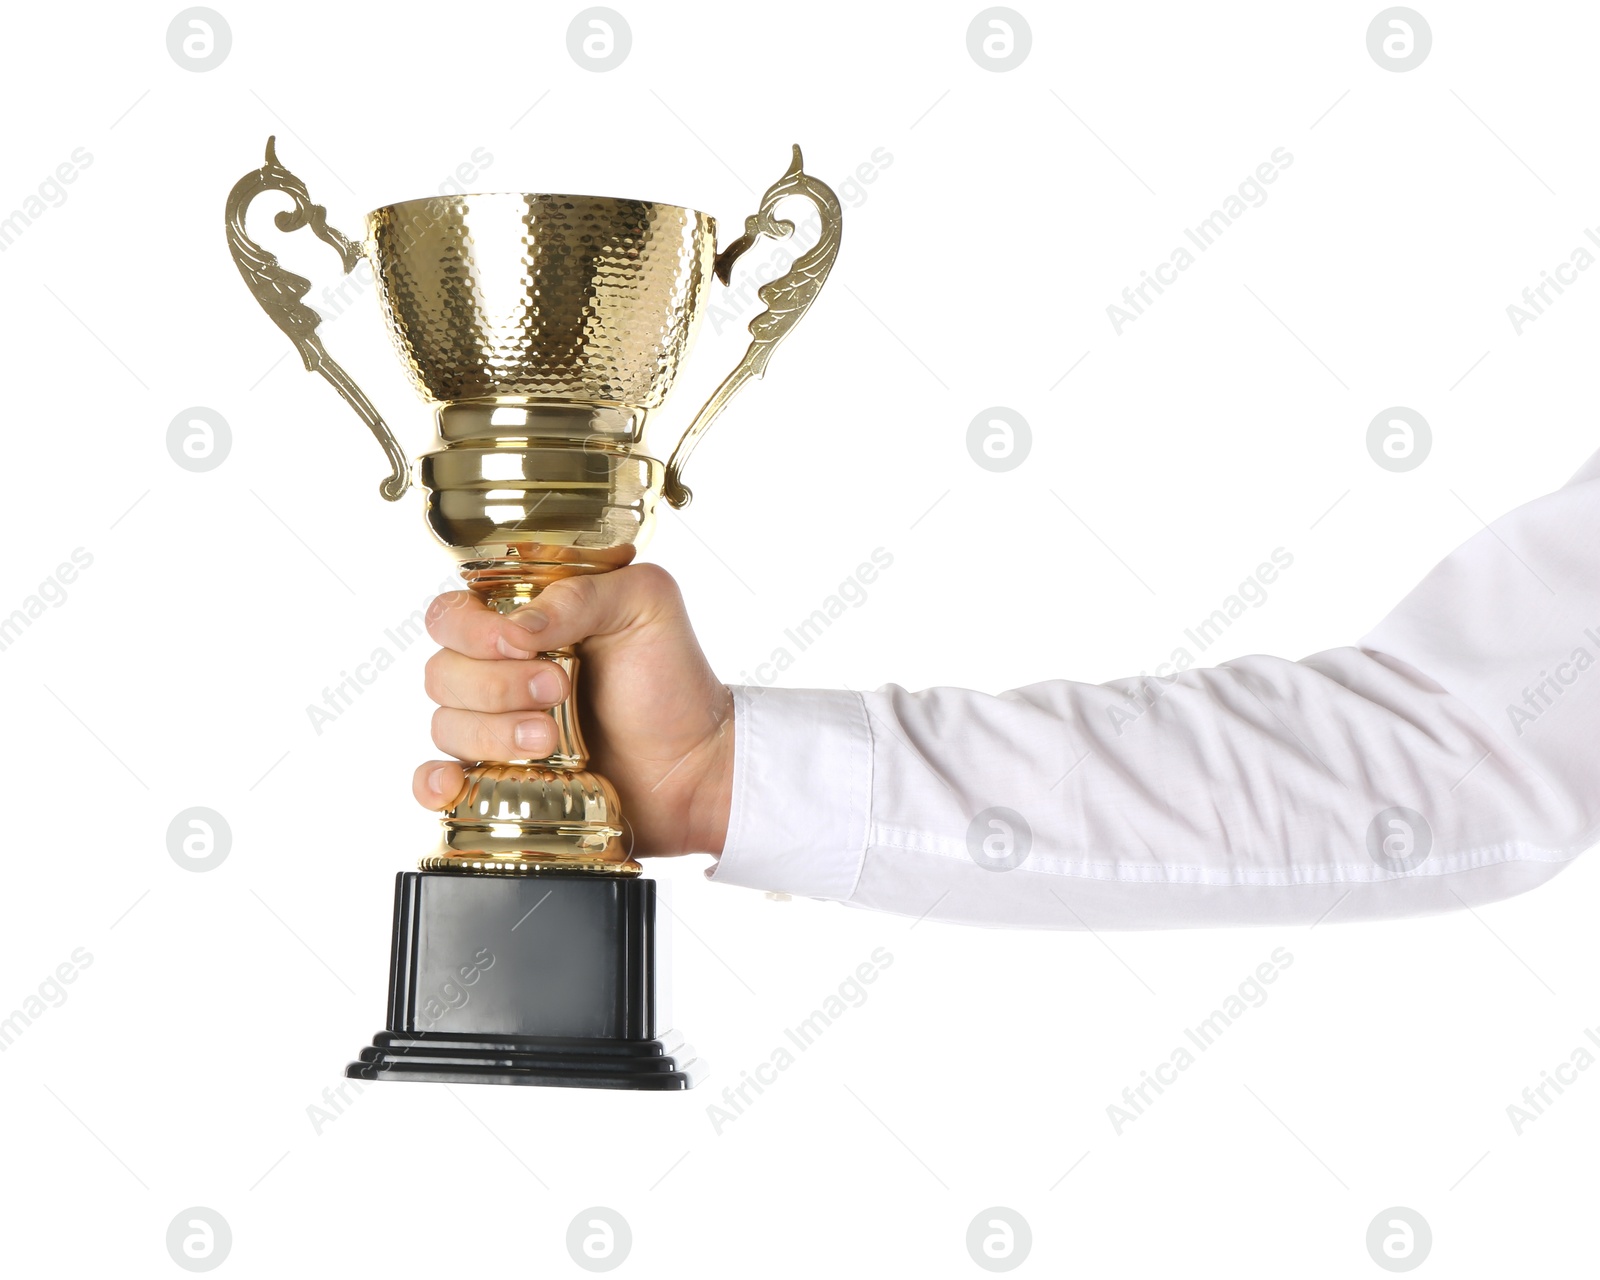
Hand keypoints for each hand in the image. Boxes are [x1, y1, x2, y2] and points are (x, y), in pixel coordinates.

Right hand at [411, 564, 733, 856]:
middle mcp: (498, 674)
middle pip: (443, 672)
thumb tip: (513, 628)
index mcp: (522, 624)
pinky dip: (434, 783)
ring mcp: (494, 730)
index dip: (473, 631)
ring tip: (550, 743)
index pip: (453, 616)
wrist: (696, 767)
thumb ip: (582, 593)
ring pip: (445, 725)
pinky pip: (433, 783)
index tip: (520, 645)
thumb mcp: (646, 606)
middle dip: (496, 685)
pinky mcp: (496, 782)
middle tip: (557, 690)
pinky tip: (456, 783)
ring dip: (492, 733)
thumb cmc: (672, 683)